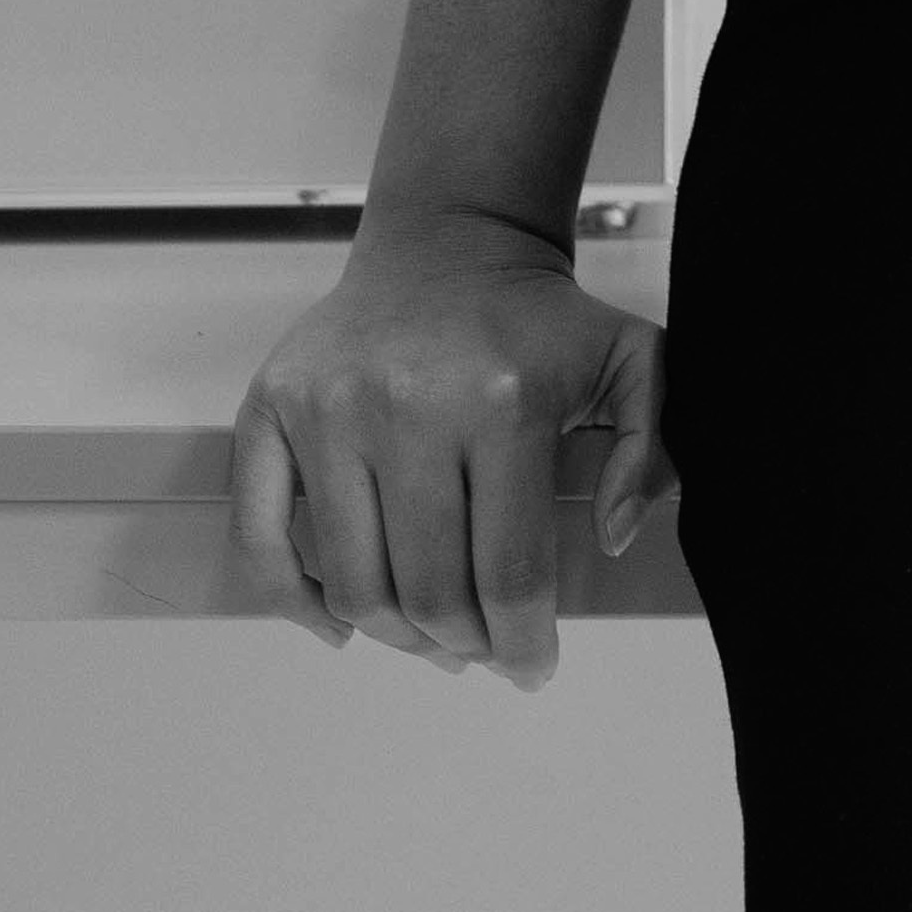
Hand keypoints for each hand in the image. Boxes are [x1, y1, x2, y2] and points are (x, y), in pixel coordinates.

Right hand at [227, 206, 672, 690]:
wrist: (450, 243)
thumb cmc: (535, 318)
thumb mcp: (630, 359)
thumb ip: (650, 446)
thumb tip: (615, 535)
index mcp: (502, 400)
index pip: (510, 573)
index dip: (524, 644)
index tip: (532, 667)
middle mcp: (408, 405)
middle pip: (430, 594)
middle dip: (465, 647)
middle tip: (483, 651)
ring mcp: (330, 410)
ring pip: (356, 586)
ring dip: (397, 638)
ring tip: (430, 637)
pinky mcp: (271, 410)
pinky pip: (261, 543)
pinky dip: (296, 606)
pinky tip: (339, 627)